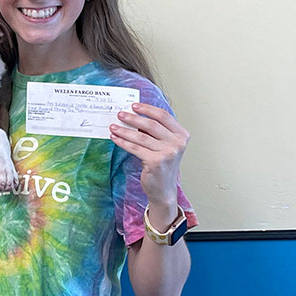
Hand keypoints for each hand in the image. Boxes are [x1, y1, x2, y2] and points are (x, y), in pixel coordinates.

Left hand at [109, 102, 188, 218]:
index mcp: (181, 135)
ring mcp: (168, 153)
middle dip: (133, 118)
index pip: (164, 116)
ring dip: (124, 130)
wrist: (163, 189)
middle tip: (120, 114)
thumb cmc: (162, 165)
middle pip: (151, 124)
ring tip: (113, 127)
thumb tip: (134, 116)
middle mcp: (177, 143)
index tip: (134, 105)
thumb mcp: (164, 145)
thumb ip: (155, 132)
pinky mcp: (156, 162)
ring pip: (141, 136)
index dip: (147, 109)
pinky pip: (135, 148)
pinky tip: (115, 138)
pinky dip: (123, 142)